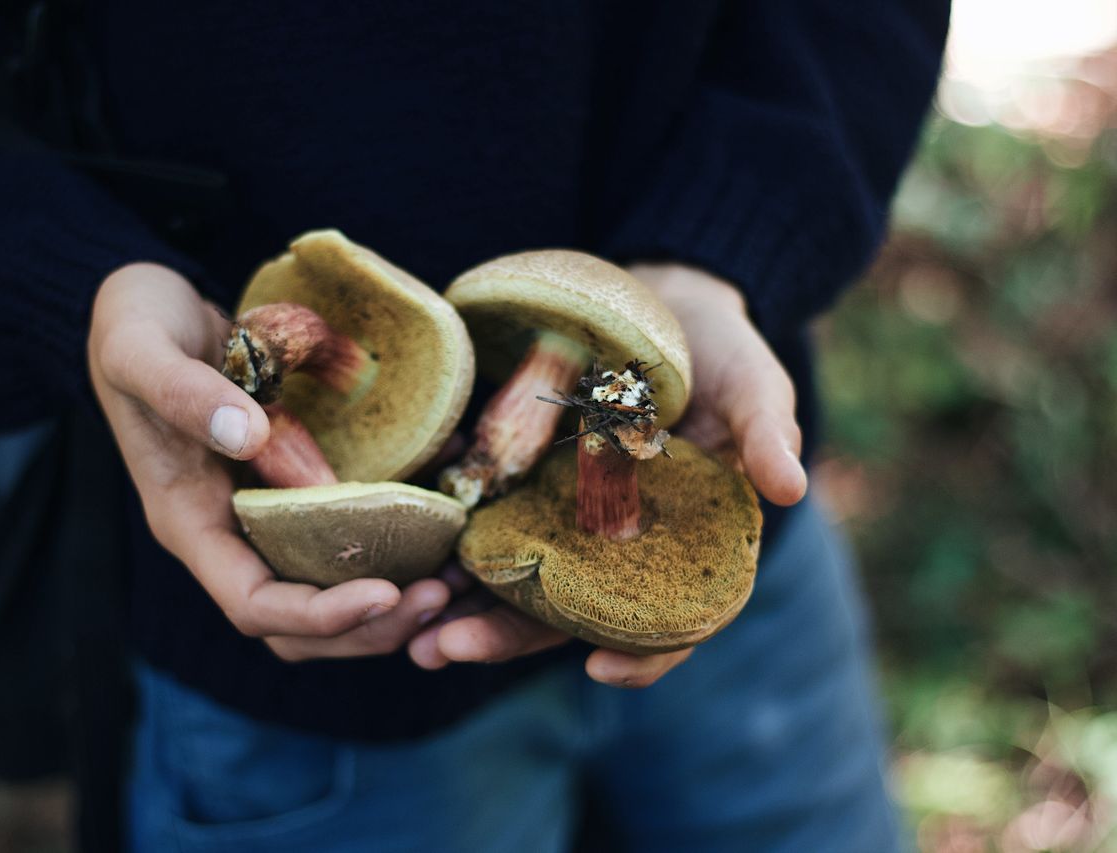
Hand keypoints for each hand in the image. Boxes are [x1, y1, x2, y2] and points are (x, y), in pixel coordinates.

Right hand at [88, 263, 449, 660]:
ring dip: (393, 594)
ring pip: (330, 586)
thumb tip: (249, 435)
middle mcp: (231, 531)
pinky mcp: (299, 481)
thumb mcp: (141, 350)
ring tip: (456, 575)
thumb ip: (183, 393)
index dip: (318, 615)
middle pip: (299, 623)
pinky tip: (450, 502)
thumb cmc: (133, 326)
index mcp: (188, 522)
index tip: (385, 592)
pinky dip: (400, 529)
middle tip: (442, 594)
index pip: (252, 605)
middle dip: (370, 624)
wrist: (147, 306)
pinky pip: (352, 525)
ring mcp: (267, 510)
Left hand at [409, 263, 804, 686]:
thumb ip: (766, 432)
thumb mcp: (752, 382)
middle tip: (442, 651)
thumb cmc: (720, 349)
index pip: (671, 621)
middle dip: (505, 638)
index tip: (600, 671)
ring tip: (405, 627)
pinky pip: (484, 520)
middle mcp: (619, 547)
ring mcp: (566, 518)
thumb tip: (791, 488)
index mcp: (686, 547)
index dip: (644, 656)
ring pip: (514, 580)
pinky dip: (446, 542)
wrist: (659, 299)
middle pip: (567, 614)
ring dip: (460, 608)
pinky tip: (400, 552)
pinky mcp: (523, 480)